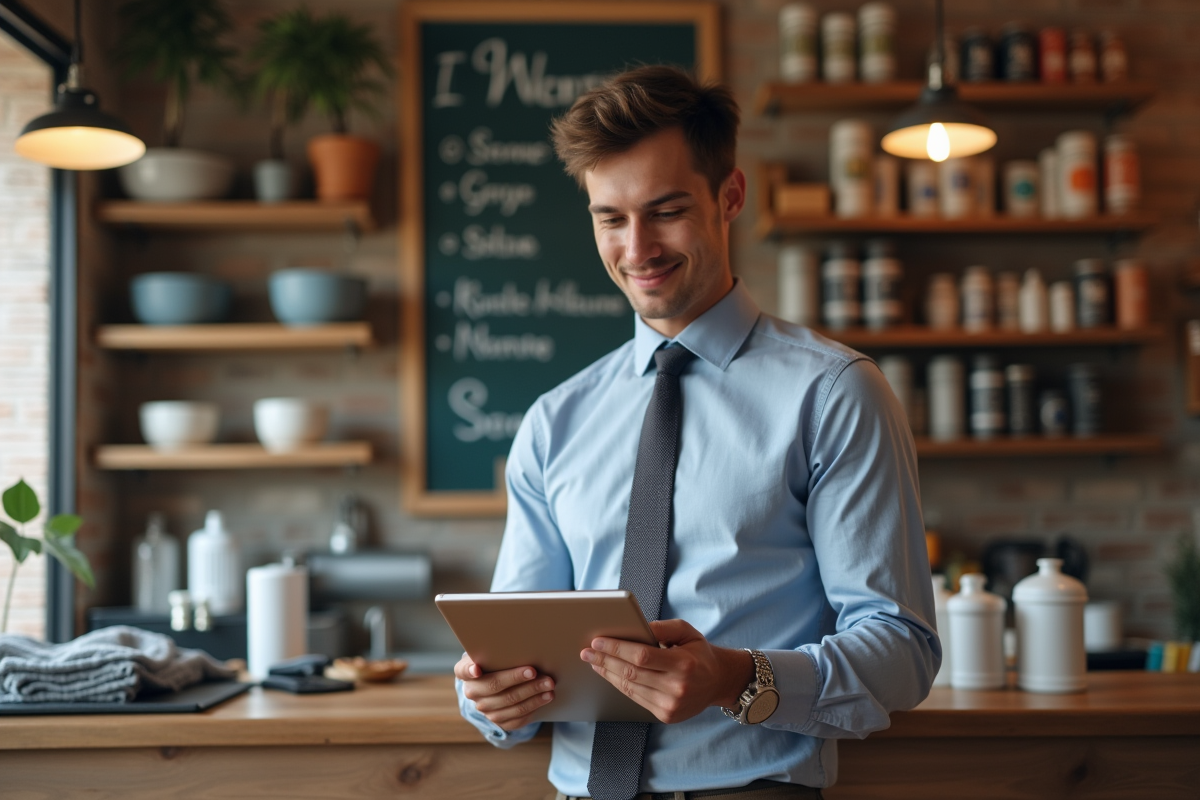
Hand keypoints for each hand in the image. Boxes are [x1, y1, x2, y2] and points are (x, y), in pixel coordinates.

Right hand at [454, 653, 554, 730]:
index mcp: (466, 672)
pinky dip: (534, 707)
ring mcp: (484, 709)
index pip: (464, 670)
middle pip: (495, 686)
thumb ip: (497, 649)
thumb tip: (518, 642)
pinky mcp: (498, 721)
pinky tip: (545, 697)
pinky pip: (517, 718)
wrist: (497, 683)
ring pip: (510, 703)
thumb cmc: (497, 661)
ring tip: (548, 685)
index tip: (477, 669)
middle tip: (536, 672)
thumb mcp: (492, 652)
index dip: (470, 670)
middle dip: (517, 679)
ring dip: (532, 694)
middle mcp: (472, 692)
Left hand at [580, 619, 753, 723]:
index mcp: (683, 664)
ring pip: (630, 688)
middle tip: (587, 652)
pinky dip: (619, 685)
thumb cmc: (699, 653)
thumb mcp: (687, 632)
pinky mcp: (666, 715)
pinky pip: (636, 698)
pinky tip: (609, 674)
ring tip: (594, 662)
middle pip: (631, 673)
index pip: (642, 656)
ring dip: (608, 674)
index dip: (617, 649)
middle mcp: (677, 688)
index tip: (597, 641)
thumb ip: (662, 627)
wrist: (718, 682)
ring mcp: (671, 705)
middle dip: (605, 661)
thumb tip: (636, 627)